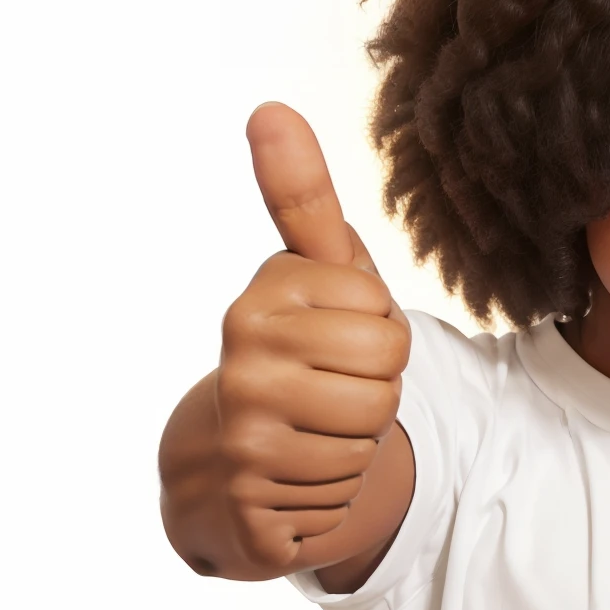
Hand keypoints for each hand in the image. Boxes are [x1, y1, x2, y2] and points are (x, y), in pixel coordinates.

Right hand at [209, 103, 410, 573]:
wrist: (223, 467)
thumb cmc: (289, 353)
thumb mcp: (307, 274)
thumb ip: (300, 197)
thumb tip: (269, 107)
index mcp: (261, 299)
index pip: (386, 321)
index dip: (379, 338)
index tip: (333, 341)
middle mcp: (241, 361)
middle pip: (385, 381)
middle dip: (373, 394)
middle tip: (326, 393)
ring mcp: (238, 435)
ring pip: (367, 440)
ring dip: (354, 447)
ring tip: (309, 434)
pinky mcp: (247, 502)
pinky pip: (340, 498)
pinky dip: (329, 496)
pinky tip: (291, 480)